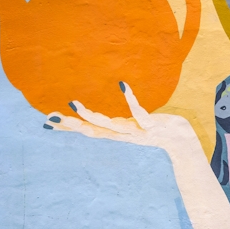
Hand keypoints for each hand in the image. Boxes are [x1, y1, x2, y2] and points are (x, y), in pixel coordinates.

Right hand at [45, 81, 196, 152]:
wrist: (182, 142)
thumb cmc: (155, 130)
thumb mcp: (129, 127)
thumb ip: (113, 123)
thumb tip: (96, 117)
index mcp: (117, 134)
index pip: (88, 131)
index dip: (69, 128)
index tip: (47, 123)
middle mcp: (124, 135)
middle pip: (94, 131)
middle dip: (73, 125)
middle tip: (52, 117)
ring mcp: (138, 132)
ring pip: (112, 126)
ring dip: (92, 116)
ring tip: (74, 104)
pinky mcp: (152, 126)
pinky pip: (140, 113)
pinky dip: (130, 100)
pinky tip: (122, 86)